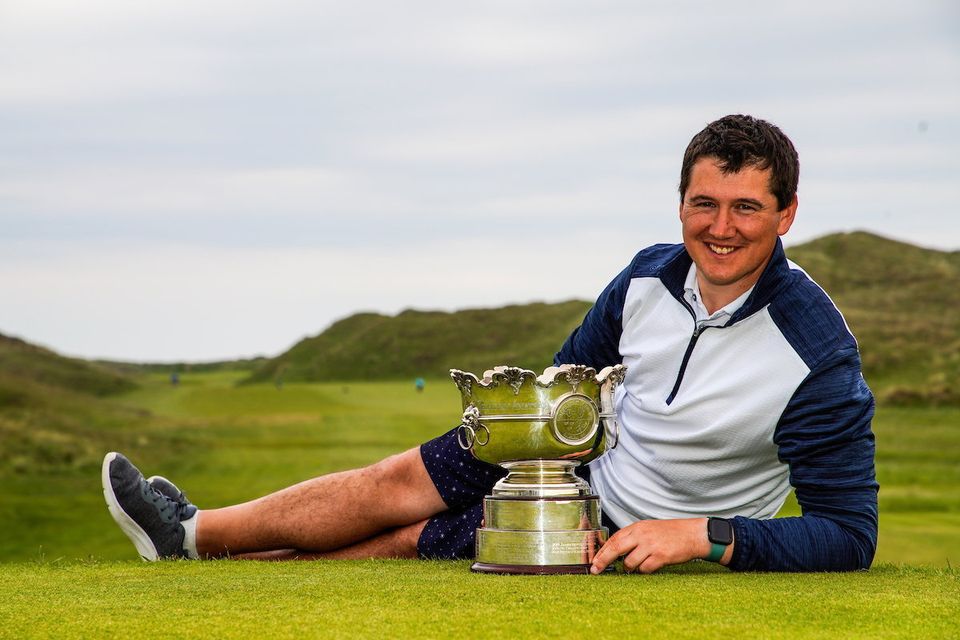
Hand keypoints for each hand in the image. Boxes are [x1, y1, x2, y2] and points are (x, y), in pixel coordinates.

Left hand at [590, 518, 714, 573]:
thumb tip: (616, 551)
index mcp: (637, 527)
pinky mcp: (660, 556)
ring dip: (631, 567)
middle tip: (595, 570)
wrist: (693, 534)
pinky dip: (645, 570)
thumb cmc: (671, 533)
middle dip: (603, 561)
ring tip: (639, 564)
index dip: (602, 551)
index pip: (613, 539)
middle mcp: (642, 535)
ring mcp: (651, 545)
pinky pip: (645, 569)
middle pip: (615, 549)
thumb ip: (633, 538)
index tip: (594, 561)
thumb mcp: (648, 529)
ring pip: (630, 562)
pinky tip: (652, 565)